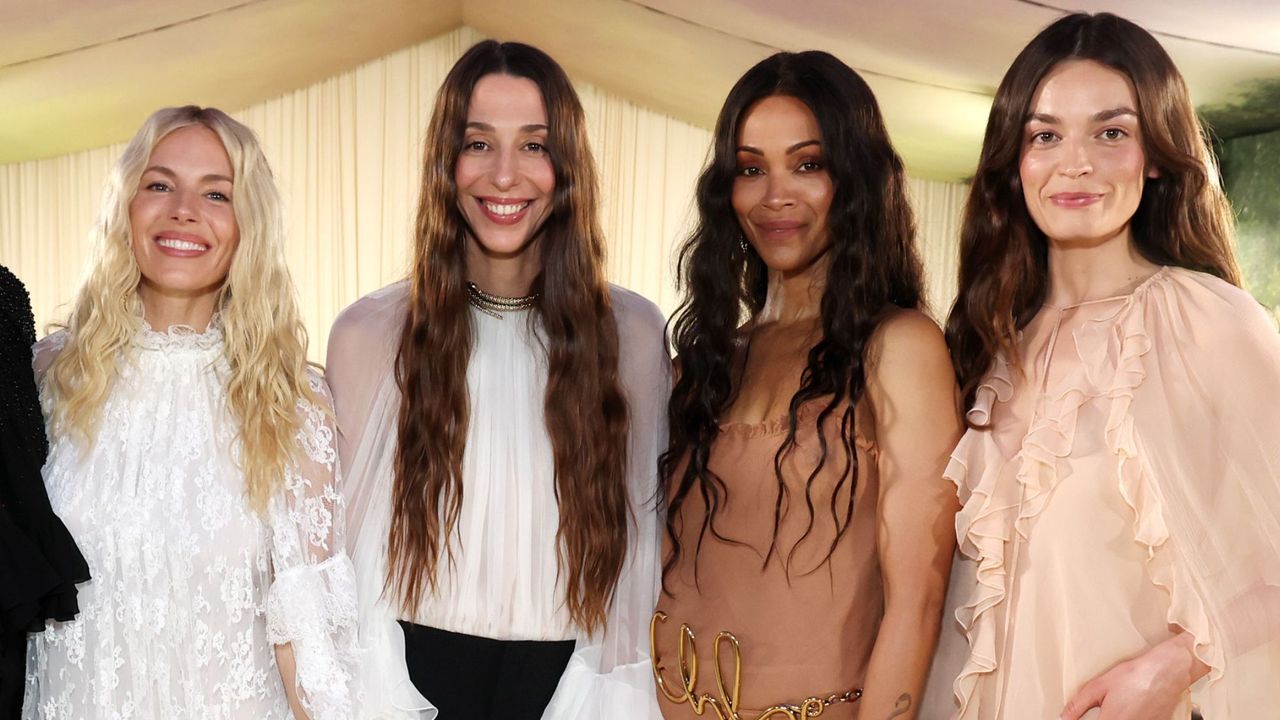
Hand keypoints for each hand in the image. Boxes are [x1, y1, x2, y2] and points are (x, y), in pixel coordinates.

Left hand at [1060, 634, 1206, 719]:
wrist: (1167, 672)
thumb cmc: (1135, 676)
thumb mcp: (1098, 687)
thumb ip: (1078, 705)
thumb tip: (1065, 716)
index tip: (1075, 719)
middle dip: (1101, 717)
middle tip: (1103, 707)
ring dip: (1114, 716)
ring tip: (1121, 703)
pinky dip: (1131, 716)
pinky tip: (1131, 706)